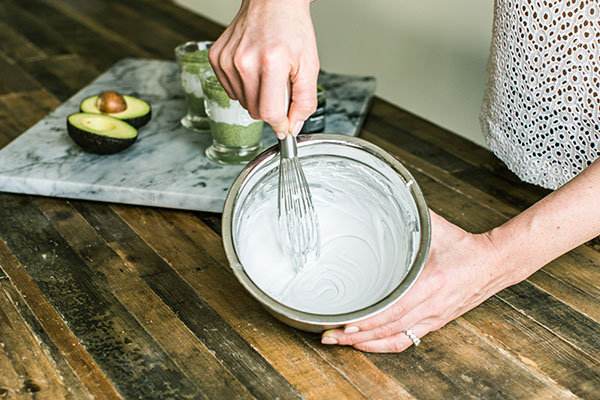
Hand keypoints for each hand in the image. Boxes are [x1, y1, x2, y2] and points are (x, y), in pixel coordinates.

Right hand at [209, 0, 319, 137]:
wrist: (272, 2)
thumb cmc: (292, 29)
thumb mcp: (309, 66)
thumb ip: (304, 101)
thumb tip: (293, 128)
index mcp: (271, 61)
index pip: (269, 112)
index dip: (280, 124)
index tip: (286, 125)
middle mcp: (245, 60)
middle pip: (255, 111)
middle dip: (271, 108)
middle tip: (281, 87)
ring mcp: (227, 59)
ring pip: (243, 103)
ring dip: (258, 97)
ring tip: (268, 74)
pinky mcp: (217, 58)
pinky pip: (231, 91)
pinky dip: (244, 87)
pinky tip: (253, 70)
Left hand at [321, 210, 506, 352]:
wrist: (494, 264)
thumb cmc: (463, 247)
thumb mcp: (436, 228)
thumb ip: (411, 215)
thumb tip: (390, 196)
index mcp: (430, 282)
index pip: (394, 308)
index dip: (369, 319)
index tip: (345, 322)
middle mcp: (430, 305)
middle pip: (388, 329)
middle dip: (356, 335)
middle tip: (329, 335)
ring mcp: (432, 318)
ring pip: (394, 339)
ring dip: (366, 344)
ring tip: (340, 342)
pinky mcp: (434, 323)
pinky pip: (406, 341)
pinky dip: (383, 346)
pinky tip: (366, 345)